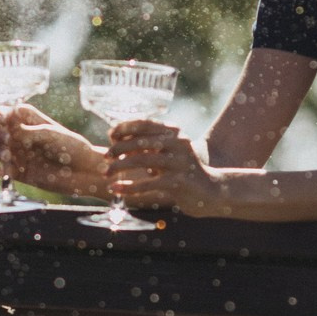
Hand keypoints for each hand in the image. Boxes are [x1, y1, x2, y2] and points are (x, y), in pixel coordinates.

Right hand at [0, 103, 109, 199]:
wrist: (83, 171)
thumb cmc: (71, 146)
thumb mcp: (51, 134)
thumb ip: (30, 132)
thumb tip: (11, 131)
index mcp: (25, 119)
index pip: (2, 113)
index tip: (0, 119)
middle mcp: (17, 135)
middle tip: (6, 138)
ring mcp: (16, 153)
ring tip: (7, 155)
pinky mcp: (17, 172)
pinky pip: (2, 169)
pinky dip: (0, 169)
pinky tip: (4, 170)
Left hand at [104, 117, 226, 218]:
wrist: (212, 192)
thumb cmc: (183, 171)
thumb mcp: (168, 154)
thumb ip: (148, 147)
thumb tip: (117, 142)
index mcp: (175, 133)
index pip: (145, 123)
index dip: (125, 127)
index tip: (111, 135)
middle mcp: (178, 144)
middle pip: (141, 142)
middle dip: (119, 149)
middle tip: (105, 158)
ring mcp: (179, 163)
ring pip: (142, 161)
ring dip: (120, 167)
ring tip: (106, 173)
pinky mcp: (178, 182)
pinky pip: (148, 183)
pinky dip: (129, 187)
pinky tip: (116, 189)